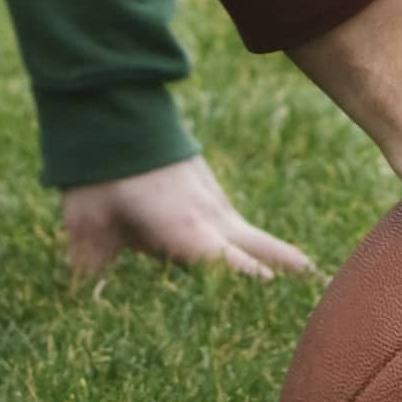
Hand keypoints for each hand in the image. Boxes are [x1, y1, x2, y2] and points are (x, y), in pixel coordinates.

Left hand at [60, 154, 315, 284]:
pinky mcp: (202, 182)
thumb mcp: (88, 216)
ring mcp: (210, 196)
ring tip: (304, 269)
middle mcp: (208, 215)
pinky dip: (243, 233)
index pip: (230, 266)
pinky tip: (239, 240)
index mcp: (187, 230)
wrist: (115, 103)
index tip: (283, 298)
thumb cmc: (101, 168)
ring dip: (272, 250)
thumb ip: (91, 257)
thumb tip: (81, 289)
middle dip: (286, 265)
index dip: (253, 284)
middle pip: (258, 247)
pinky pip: (228, 216)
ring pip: (246, 231)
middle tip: (320, 282)